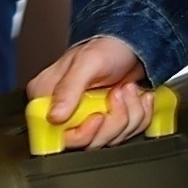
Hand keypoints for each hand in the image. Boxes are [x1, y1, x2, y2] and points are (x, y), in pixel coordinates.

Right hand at [27, 35, 151, 148]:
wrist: (134, 45)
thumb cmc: (108, 47)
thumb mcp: (87, 62)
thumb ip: (69, 89)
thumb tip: (55, 116)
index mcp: (48, 98)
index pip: (55, 135)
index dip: (81, 133)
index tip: (98, 117)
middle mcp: (65, 112)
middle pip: (87, 142)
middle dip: (113, 120)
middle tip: (119, 93)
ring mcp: (88, 119)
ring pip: (110, 139)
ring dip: (129, 114)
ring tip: (128, 89)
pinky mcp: (109, 122)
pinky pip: (127, 133)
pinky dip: (139, 115)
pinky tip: (137, 96)